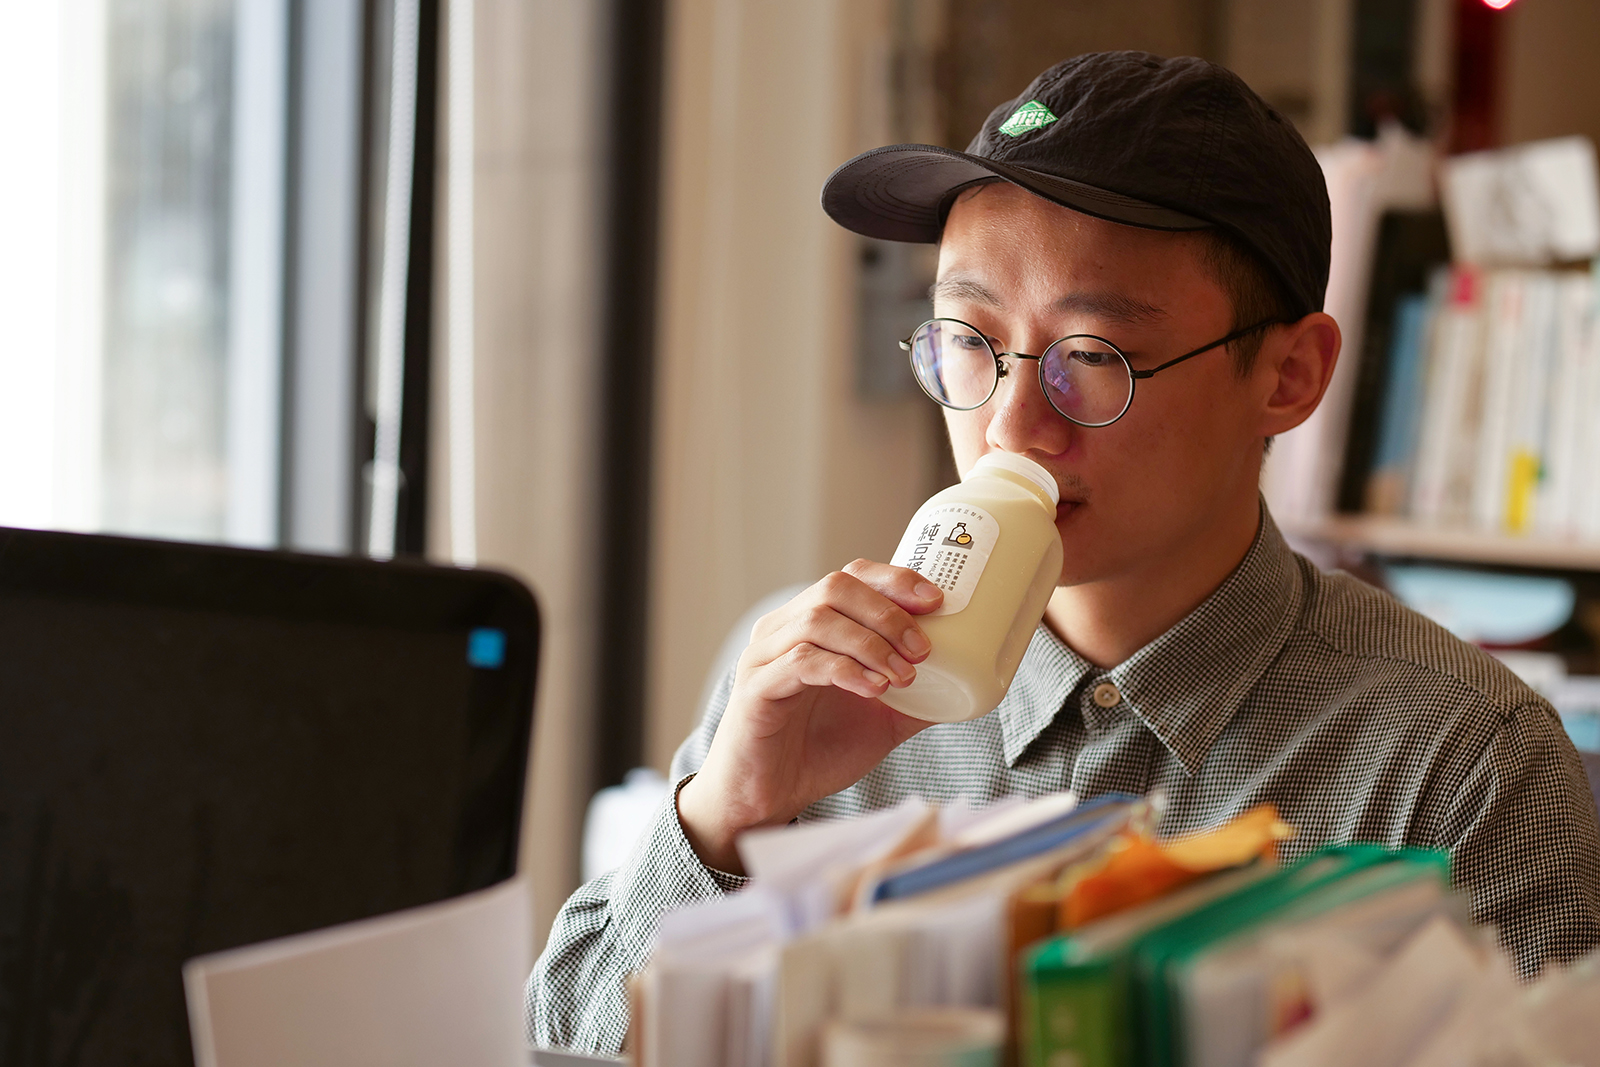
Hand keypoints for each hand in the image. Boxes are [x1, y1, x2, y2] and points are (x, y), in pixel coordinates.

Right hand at [676, 560, 943, 872]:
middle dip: (887, 611)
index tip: (936, 600)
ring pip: (818, 619)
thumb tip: (970, 686)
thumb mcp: (881, 720)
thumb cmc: (818, 751)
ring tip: (903, 675)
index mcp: (810, 624)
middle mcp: (783, 630)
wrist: (768, 798)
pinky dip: (844, 669)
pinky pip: (800, 661)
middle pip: (835, 586)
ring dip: (870, 642)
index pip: (851, 577)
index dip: (894, 579)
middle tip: (923, 647)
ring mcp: (765, 657)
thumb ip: (919, 699)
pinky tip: (873, 689)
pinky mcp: (757, 689)